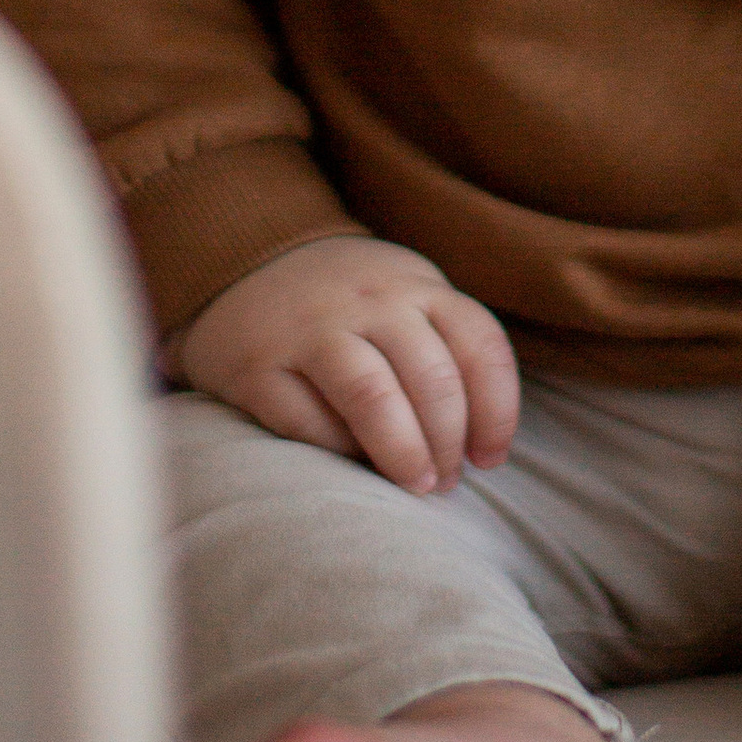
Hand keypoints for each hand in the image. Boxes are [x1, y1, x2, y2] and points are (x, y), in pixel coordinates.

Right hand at [174, 235, 519, 496]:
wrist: (244, 257)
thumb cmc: (348, 301)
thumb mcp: (405, 297)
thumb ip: (445, 348)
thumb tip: (480, 444)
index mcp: (415, 286)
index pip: (480, 345)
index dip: (497, 412)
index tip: (490, 457)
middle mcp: (368, 301)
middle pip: (433, 378)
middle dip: (449, 443)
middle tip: (446, 483)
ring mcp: (310, 329)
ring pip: (374, 397)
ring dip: (404, 453)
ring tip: (415, 484)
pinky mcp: (257, 366)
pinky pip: (307, 421)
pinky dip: (337, 452)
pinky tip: (350, 464)